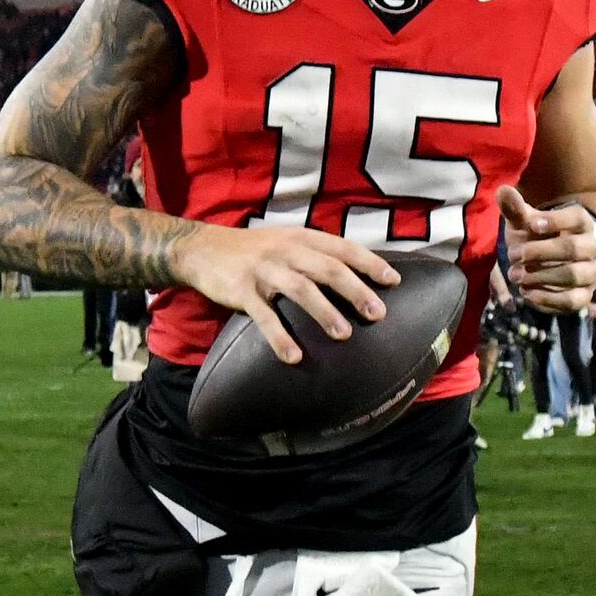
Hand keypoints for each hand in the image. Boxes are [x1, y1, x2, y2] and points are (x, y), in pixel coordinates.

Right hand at [167, 221, 397, 363]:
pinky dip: (280, 337)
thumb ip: (316, 255)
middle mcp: (286, 250)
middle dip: (355, 291)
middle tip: (377, 313)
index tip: (394, 281)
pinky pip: (264, 316)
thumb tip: (356, 277)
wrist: (201, 248)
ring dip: (325, 313)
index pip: (343, 248)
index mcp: (301, 238)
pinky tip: (294, 357)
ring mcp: (264, 270)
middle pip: (328, 269)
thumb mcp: (286, 242)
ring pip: (301, 290)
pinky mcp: (242, 290)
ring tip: (345, 335)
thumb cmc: (254, 251)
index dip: (369, 264)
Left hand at [497, 184, 595, 313]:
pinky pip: (573, 300)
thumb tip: (503, 191)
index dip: (555, 221)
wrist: (548, 264)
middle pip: (573, 248)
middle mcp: (590, 246)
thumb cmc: (536, 238)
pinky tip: (527, 293)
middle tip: (514, 256)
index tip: (531, 225)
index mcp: (580, 223)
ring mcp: (590, 272)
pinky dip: (548, 299)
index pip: (577, 217)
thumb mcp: (525, 223)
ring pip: (574, 275)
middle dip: (540, 252)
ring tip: (516, 276)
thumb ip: (516, 210)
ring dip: (541, 276)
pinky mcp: (584, 295)